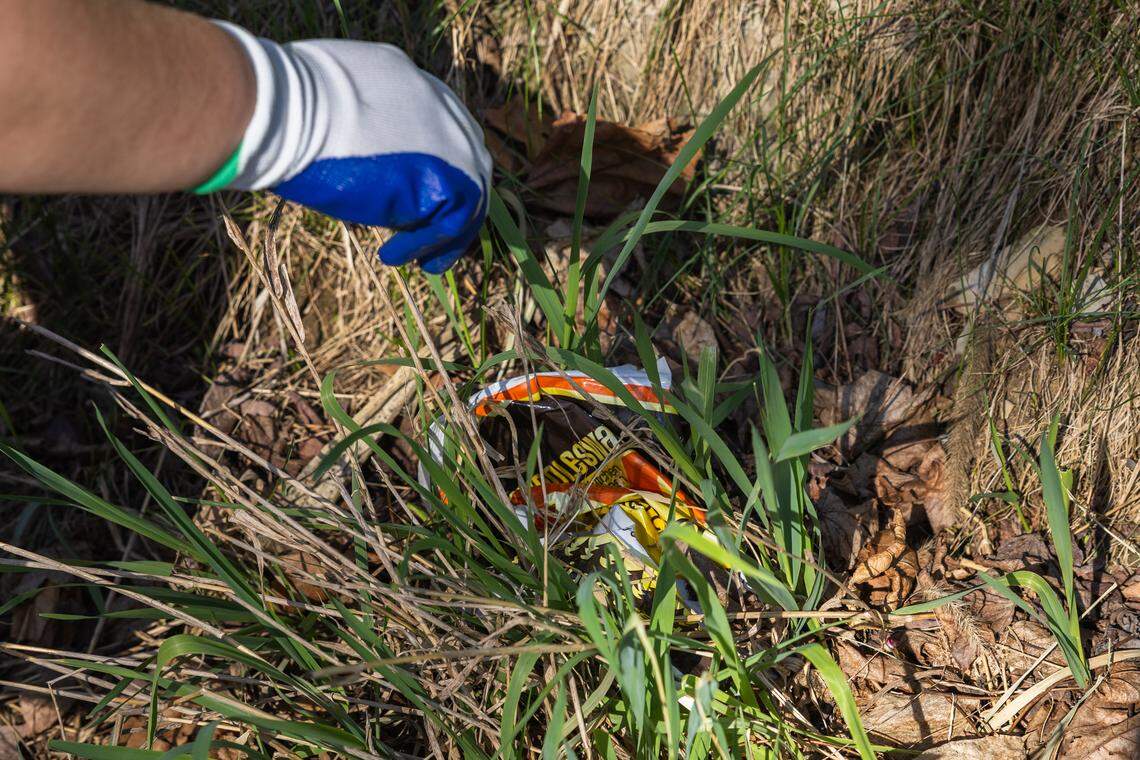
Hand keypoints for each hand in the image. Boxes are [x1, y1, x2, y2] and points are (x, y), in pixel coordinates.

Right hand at [201, 24, 491, 272]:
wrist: (288, 114)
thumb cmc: (285, 108)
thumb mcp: (329, 101)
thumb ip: (355, 120)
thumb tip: (346, 148)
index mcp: (410, 79)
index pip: (438, 127)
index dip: (429, 166)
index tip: (411, 197)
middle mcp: (441, 105)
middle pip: (465, 160)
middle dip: (449, 201)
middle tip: (425, 234)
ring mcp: (453, 140)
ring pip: (467, 196)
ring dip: (441, 233)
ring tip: (419, 260)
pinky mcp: (451, 177)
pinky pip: (452, 222)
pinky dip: (425, 245)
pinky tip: (392, 256)